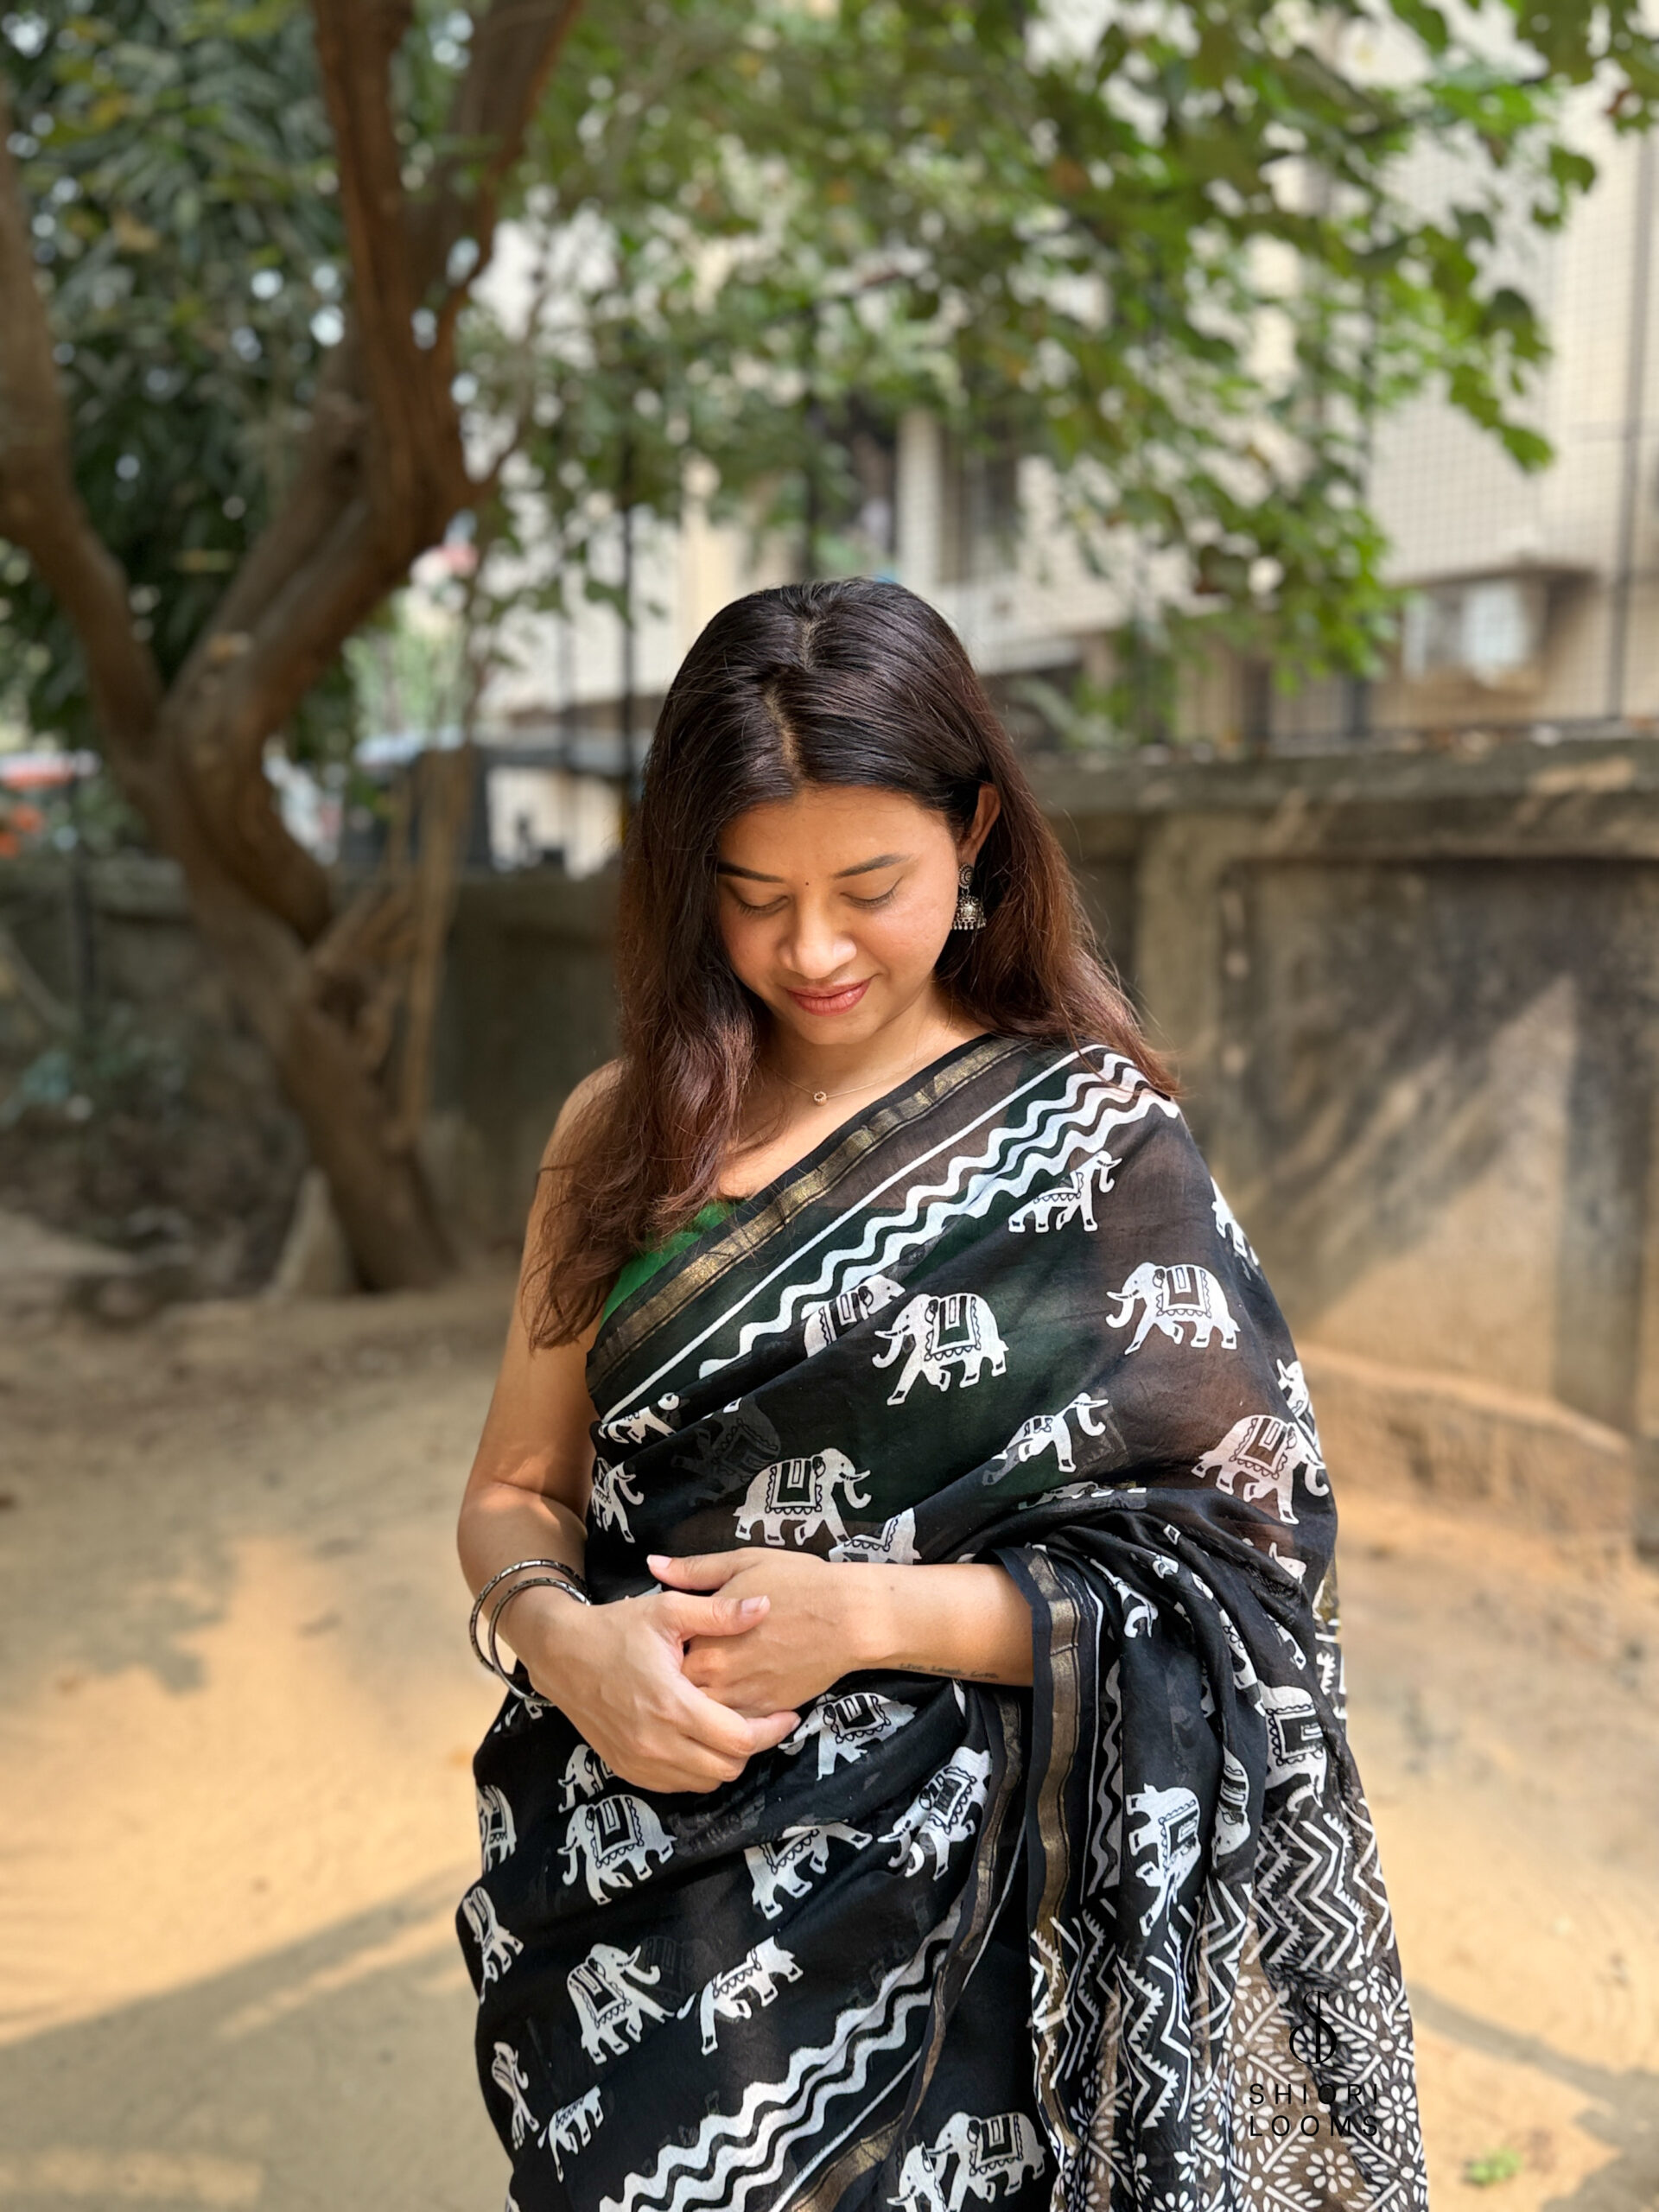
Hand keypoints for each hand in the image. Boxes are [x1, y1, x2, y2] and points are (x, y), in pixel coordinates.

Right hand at [507, 1582, 798, 1793]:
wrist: (560, 1653)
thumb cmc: (616, 1628)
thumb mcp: (668, 1611)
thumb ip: (719, 1613)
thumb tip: (765, 1605)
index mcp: (672, 1703)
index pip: (739, 1739)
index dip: (772, 1730)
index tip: (788, 1714)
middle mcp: (657, 1742)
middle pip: (728, 1768)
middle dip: (752, 1746)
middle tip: (761, 1719)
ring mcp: (640, 1761)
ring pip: (705, 1782)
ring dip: (725, 1760)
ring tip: (732, 1727)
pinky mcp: (627, 1768)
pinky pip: (678, 1785)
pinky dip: (697, 1769)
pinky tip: (700, 1738)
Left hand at [651, 1549, 872, 1717]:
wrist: (849, 1618)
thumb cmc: (797, 1583)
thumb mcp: (742, 1563)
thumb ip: (694, 1571)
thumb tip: (653, 1564)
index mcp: (704, 1636)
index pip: (662, 1655)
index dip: (660, 1649)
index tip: (663, 1641)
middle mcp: (716, 1674)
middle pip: (676, 1689)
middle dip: (673, 1681)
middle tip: (675, 1667)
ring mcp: (741, 1697)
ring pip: (702, 1714)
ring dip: (697, 1703)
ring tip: (703, 1683)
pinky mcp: (765, 1712)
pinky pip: (732, 1726)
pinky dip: (725, 1718)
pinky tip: (727, 1698)